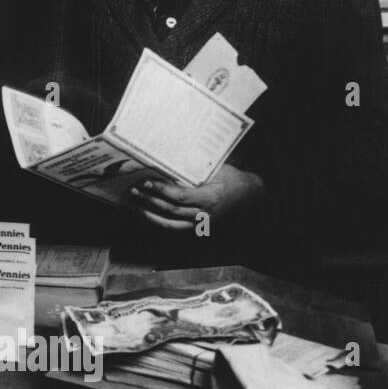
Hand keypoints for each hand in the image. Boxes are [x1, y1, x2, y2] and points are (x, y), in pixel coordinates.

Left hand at [129, 165, 264, 230]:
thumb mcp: (218, 169)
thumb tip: (170, 160)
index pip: (181, 196)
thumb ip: (196, 169)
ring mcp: (202, 224)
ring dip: (150, 213)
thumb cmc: (233, 179)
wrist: (253, 198)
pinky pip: (175, 228)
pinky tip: (146, 213)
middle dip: (150, 200)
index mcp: (211, 197)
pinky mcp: (199, 229)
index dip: (162, 191)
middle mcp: (205, 213)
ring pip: (170, 223)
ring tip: (135, 202)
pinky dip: (158, 221)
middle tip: (134, 190)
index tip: (147, 182)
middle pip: (172, 210)